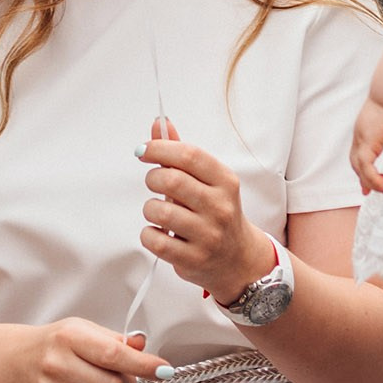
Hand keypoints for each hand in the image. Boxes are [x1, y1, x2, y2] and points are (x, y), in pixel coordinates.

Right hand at [5, 318, 162, 382]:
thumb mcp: (84, 330)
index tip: (163, 370)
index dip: (143, 365)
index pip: (114, 354)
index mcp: (70, 337)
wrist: (16, 361)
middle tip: (116, 376)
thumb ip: (115, 341)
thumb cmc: (55, 344)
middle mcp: (56, 364)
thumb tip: (141, 347)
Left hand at [139, 118, 272, 296]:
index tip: (144, 150)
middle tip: (153, 182)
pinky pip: (155, 241)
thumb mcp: (208, 181)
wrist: (238, 258)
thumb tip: (159, 123)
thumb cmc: (217, 213)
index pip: (189, 155)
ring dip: (150, 208)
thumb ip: (182, 154)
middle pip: (172, 181)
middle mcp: (220, 207)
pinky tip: (159, 232)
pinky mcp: (193, 259)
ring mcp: (208, 235)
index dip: (160, 148)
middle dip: (153, 178)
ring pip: (160, 212)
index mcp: (225, 181)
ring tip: (158, 211)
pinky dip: (149, 234)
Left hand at [351, 95, 382, 193]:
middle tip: (366, 191)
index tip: (368, 178)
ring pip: (359, 165)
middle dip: (361, 177)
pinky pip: (366, 167)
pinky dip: (373, 179)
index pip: (362, 151)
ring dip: (368, 181)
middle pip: (356, 160)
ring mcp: (362, 136)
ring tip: (381, 190)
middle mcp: (361, 132)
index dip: (364, 166)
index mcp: (368, 127)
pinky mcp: (368, 140)